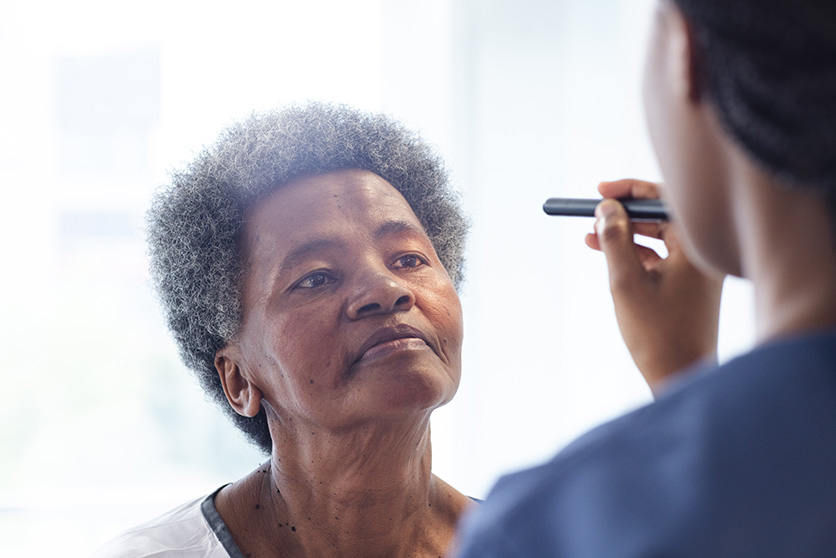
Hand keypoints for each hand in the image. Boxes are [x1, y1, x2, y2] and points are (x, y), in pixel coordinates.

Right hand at [585, 179, 723, 393]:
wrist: (681, 375)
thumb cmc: (658, 333)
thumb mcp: (626, 281)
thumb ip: (615, 239)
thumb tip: (607, 208)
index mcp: (695, 248)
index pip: (664, 201)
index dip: (629, 191)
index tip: (601, 191)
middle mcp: (701, 254)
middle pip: (661, 216)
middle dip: (624, 213)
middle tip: (594, 213)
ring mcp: (696, 270)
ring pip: (657, 237)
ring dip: (624, 234)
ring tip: (590, 236)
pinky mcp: (688, 285)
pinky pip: (659, 257)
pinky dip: (633, 253)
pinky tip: (606, 255)